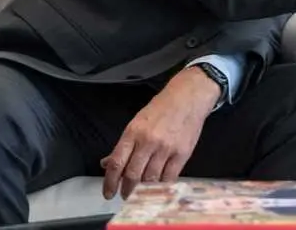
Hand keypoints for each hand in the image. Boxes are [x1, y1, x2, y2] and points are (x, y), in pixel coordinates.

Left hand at [100, 66, 220, 199]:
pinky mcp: (182, 154)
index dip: (110, 182)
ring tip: (140, 194)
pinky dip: (161, 187)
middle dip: (127, 190)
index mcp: (133, 133)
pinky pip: (169, 178)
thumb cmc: (161, 109)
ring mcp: (166, 149)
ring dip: (143, 191)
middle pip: (133, 175)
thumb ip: (124, 145)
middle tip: (125, 196)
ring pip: (150, 179)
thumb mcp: (137, 123)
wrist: (188, 98)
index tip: (108, 193)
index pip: (117, 163)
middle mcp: (148, 142)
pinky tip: (157, 189)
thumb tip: (107, 164)